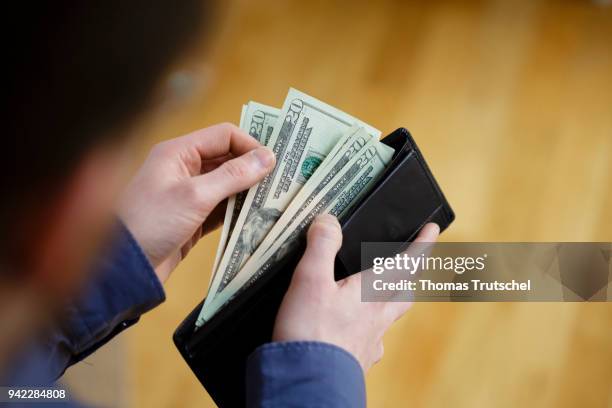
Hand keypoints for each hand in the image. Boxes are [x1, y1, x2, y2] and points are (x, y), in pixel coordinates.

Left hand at [118, 123, 274, 281]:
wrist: (123, 270)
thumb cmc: (151, 224)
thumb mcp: (195, 196)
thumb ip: (233, 175)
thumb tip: (268, 157)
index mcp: (178, 152)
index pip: (224, 136)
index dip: (250, 145)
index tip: (275, 163)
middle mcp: (183, 168)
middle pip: (228, 159)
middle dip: (253, 168)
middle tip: (282, 180)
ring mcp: (188, 194)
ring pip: (228, 184)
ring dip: (248, 191)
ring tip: (275, 199)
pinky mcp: (193, 218)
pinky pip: (223, 208)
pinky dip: (239, 211)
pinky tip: (257, 217)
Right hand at [273, 214, 439, 371]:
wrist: (309, 384)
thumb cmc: (311, 334)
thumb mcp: (310, 280)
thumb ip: (321, 247)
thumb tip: (329, 220)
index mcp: (371, 293)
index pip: (406, 264)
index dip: (422, 245)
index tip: (433, 230)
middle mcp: (377, 317)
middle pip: (404, 293)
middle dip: (410, 276)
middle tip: (411, 265)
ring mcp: (370, 341)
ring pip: (390, 317)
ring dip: (391, 303)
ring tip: (382, 297)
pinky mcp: (358, 359)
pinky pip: (372, 341)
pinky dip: (369, 331)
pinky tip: (356, 334)